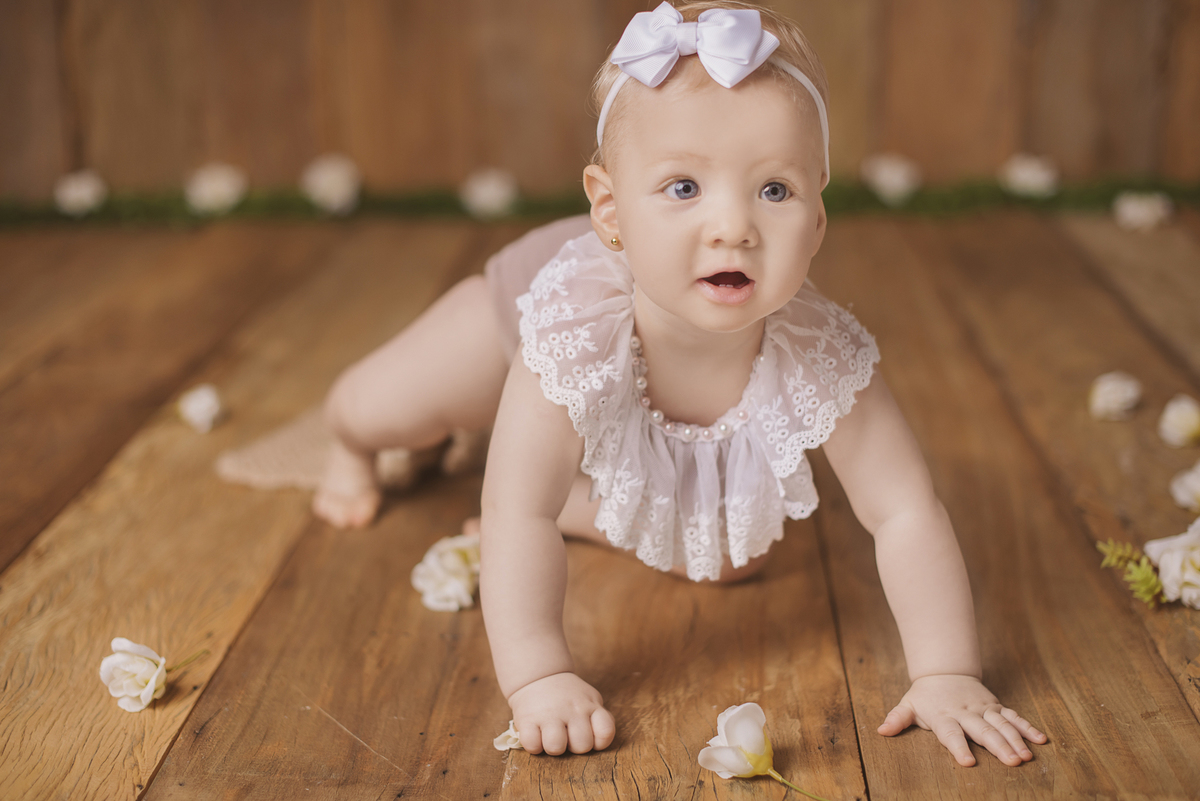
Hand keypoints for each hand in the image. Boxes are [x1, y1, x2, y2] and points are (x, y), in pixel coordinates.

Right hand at [507, 672, 615, 754]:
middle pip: (582, 746)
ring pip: (556, 748)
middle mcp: (573, 710)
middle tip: (566, 735)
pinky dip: (533, 746)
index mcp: (590, 706)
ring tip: (550, 736)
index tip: (588, 735)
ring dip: (553, 747)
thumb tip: (602, 739)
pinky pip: (532, 746)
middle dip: (574, 747)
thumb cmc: (567, 696)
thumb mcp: (589, 699)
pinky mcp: (527, 719)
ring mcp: (550, 714)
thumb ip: (599, 718)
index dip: (598, 742)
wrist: (539, 676)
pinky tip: (536, 734)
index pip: (605, 733)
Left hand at [877, 674, 1046, 766]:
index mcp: (944, 716)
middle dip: (998, 747)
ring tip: (1027, 756)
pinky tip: (1040, 740)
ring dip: (1016, 740)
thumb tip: (881, 730)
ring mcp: (983, 709)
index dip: (958, 747)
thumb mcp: (908, 705)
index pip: (951, 734)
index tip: (968, 762)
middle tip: (1013, 762)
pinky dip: (1027, 727)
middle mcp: (966, 713)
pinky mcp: (995, 706)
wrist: (944, 670)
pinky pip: (1013, 717)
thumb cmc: (925, 695)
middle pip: (983, 731)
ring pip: (1002, 724)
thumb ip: (897, 719)